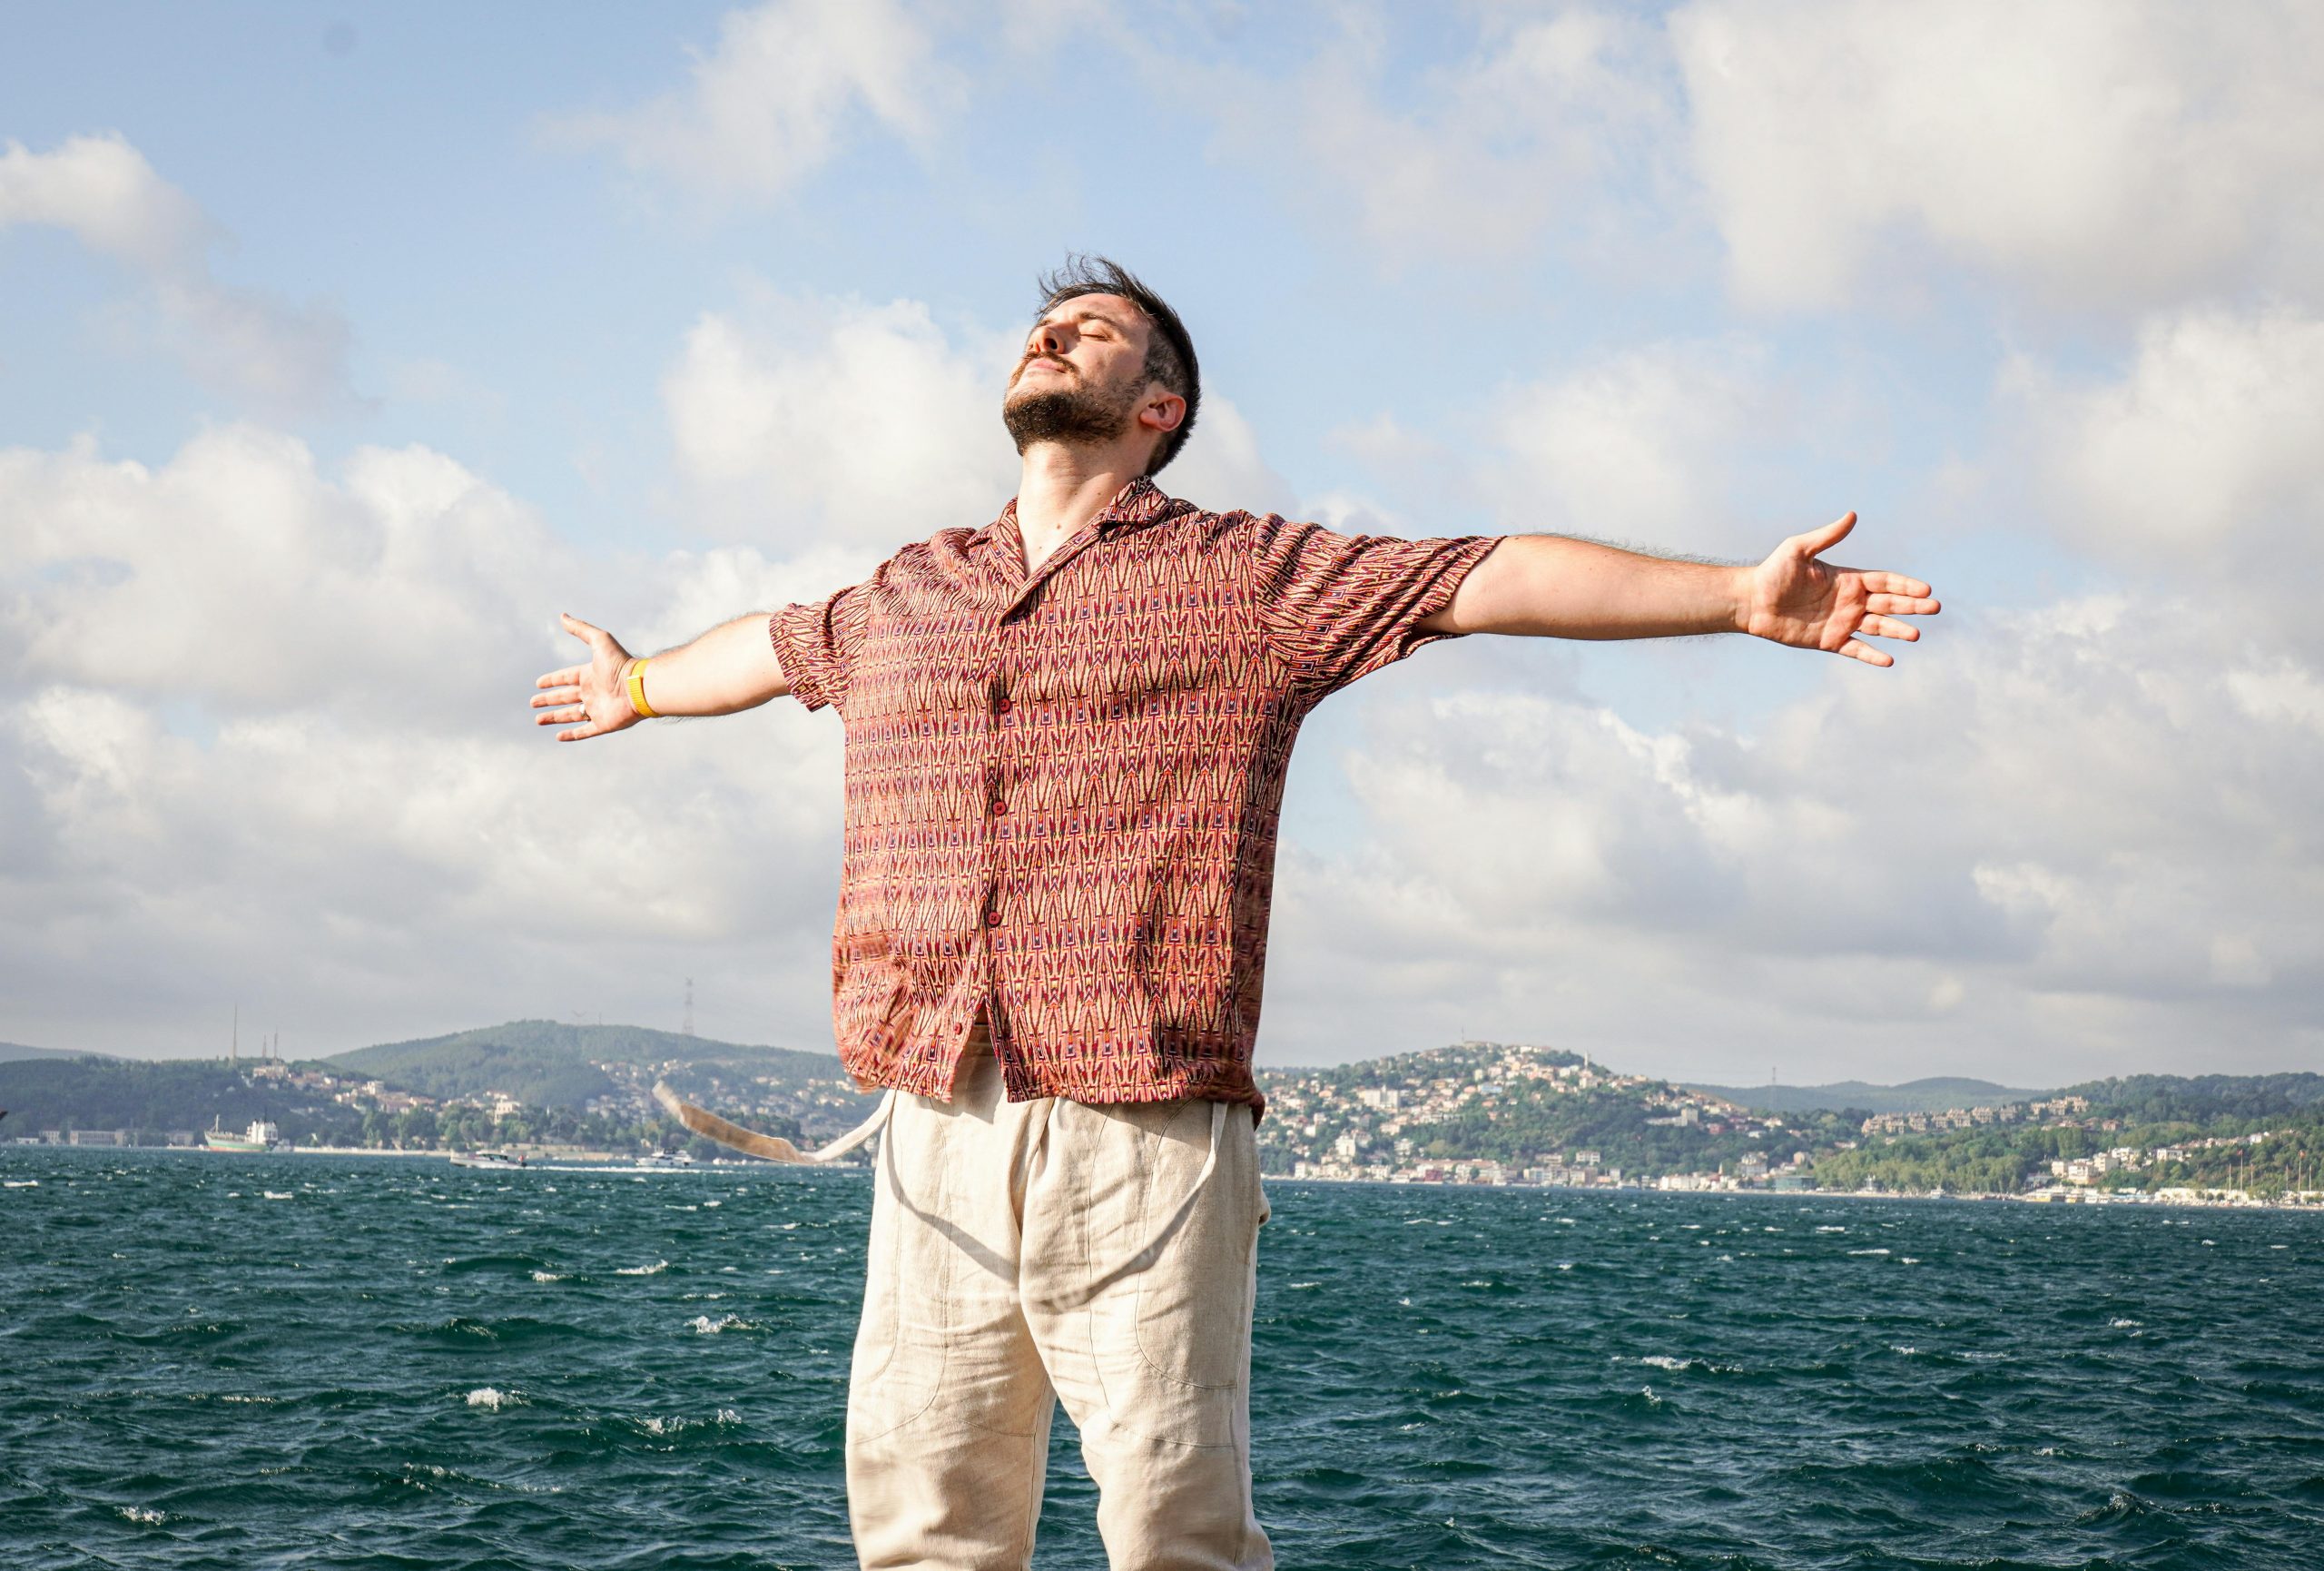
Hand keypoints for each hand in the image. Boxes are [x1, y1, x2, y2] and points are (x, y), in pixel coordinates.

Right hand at [531, 612, 640, 740]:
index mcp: (590, 674)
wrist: (639, 687)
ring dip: (554, 717)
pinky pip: (585, 731)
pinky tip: (559, 737)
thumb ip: (581, 629)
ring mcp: (598, 709)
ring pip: (571, 715)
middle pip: (565, 697)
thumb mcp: (599, 641)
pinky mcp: (603, 724)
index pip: (566, 677)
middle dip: (548, 700)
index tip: (538, 683)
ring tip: (538, 720)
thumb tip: (562, 616)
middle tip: (533, 703)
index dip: (552, 680)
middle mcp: (592, 692)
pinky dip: (572, 735)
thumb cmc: (620, 664)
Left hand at [1740, 512, 1939, 666]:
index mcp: (1848, 579)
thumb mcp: (1799, 549)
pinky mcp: (1829, 641)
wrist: (1751, 602)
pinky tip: (1888, 660)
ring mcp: (1842, 622)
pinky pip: (1855, 649)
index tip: (1926, 589)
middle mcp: (1850, 600)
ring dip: (1897, 630)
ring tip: (1915, 635)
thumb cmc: (1773, 572)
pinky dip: (1871, 655)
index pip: (1885, 581)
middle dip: (1912, 606)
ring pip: (1877, 627)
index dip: (1905, 585)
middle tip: (1934, 608)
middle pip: (1888, 603)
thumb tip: (1853, 515)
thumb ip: (1827, 536)